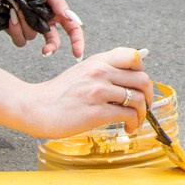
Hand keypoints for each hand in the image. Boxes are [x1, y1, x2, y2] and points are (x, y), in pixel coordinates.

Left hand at [0, 0, 84, 59]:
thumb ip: (57, 1)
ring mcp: (27, 24)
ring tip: (16, 7)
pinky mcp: (12, 28)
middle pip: (53, 40)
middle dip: (51, 47)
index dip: (77, 41)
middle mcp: (42, 18)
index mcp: (53, 7)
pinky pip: (19, 39)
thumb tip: (70, 18)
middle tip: (45, 51)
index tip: (77, 53)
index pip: (71, 27)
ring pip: (32, 37)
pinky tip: (10, 15)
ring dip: (24, 24)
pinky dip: (15, 28)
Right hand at [0, 46, 151, 140]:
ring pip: (139, 98)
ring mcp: (99, 91)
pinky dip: (133, 123)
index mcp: (98, 61)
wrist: (35, 107)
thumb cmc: (58, 94)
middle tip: (144, 107)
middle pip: (142, 79)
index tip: (139, 84)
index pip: (133, 56)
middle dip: (149, 96)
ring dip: (143, 113)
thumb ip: (103, 72)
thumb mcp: (82, 72)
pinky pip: (128, 115)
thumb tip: (130, 78)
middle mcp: (100, 72)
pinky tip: (127, 128)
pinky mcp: (97, 111)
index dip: (143, 70)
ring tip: (135, 121)